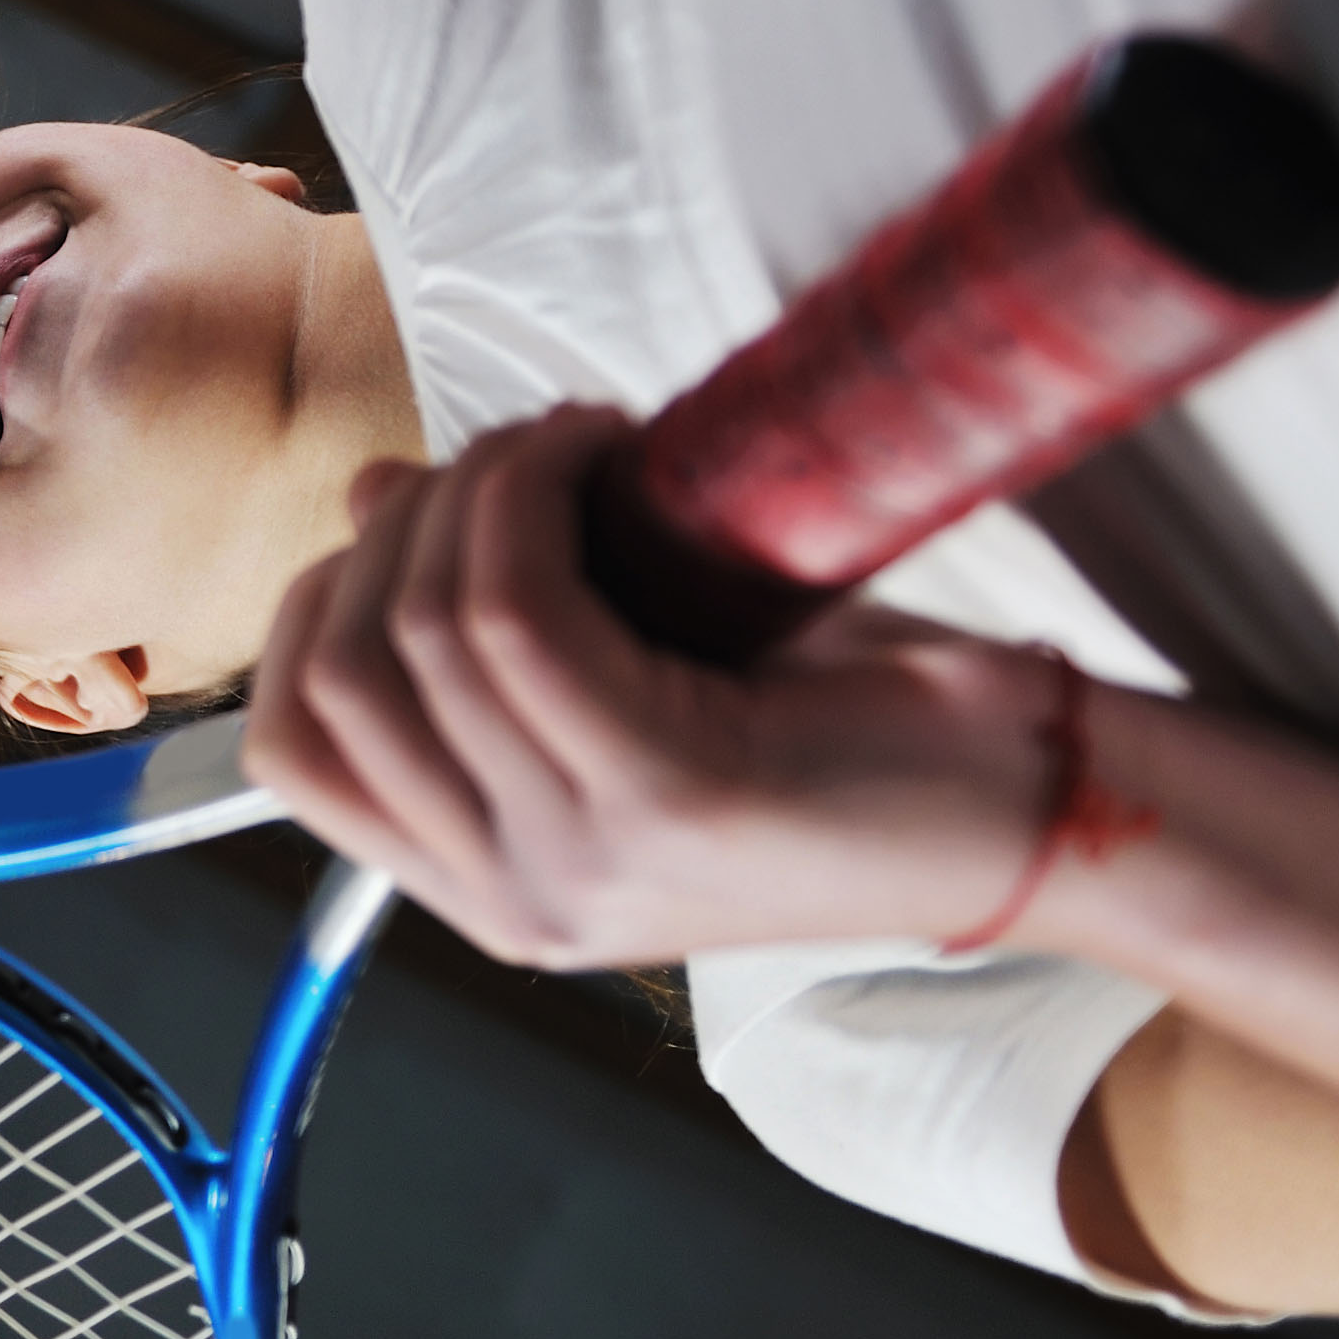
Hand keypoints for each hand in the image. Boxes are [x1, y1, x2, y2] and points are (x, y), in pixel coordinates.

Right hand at [242, 408, 1081, 971]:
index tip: (410, 520)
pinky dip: (533, 501)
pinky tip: (599, 451)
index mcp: (499, 893)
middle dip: (403, 527)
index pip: (295, 752)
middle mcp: (520, 898)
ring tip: (564, 441)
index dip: (315, 606)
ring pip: (421, 630)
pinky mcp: (662, 794)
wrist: (1042, 811)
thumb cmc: (866, 737)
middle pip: (341, 675)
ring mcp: (583, 859)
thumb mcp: (645, 683)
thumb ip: (497, 626)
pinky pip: (517, 617)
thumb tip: (372, 501)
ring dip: (476, 492)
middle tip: (511, 455)